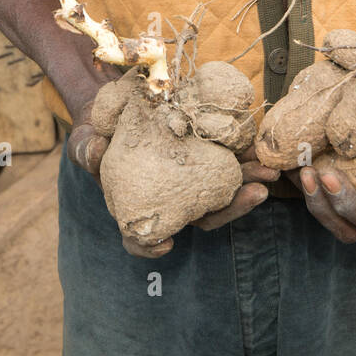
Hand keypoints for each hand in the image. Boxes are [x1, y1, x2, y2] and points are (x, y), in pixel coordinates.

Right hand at [69, 132, 278, 258]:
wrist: (117, 109)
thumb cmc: (98, 131)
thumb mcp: (86, 139)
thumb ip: (87, 149)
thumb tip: (95, 151)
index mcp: (140, 205)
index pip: (142, 237)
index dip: (151, 246)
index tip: (167, 244)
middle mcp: (170, 200)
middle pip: (200, 217)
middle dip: (231, 208)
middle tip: (255, 193)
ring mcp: (190, 182)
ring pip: (222, 193)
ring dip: (248, 184)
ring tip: (269, 172)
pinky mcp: (202, 157)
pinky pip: (227, 164)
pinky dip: (244, 158)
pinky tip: (261, 150)